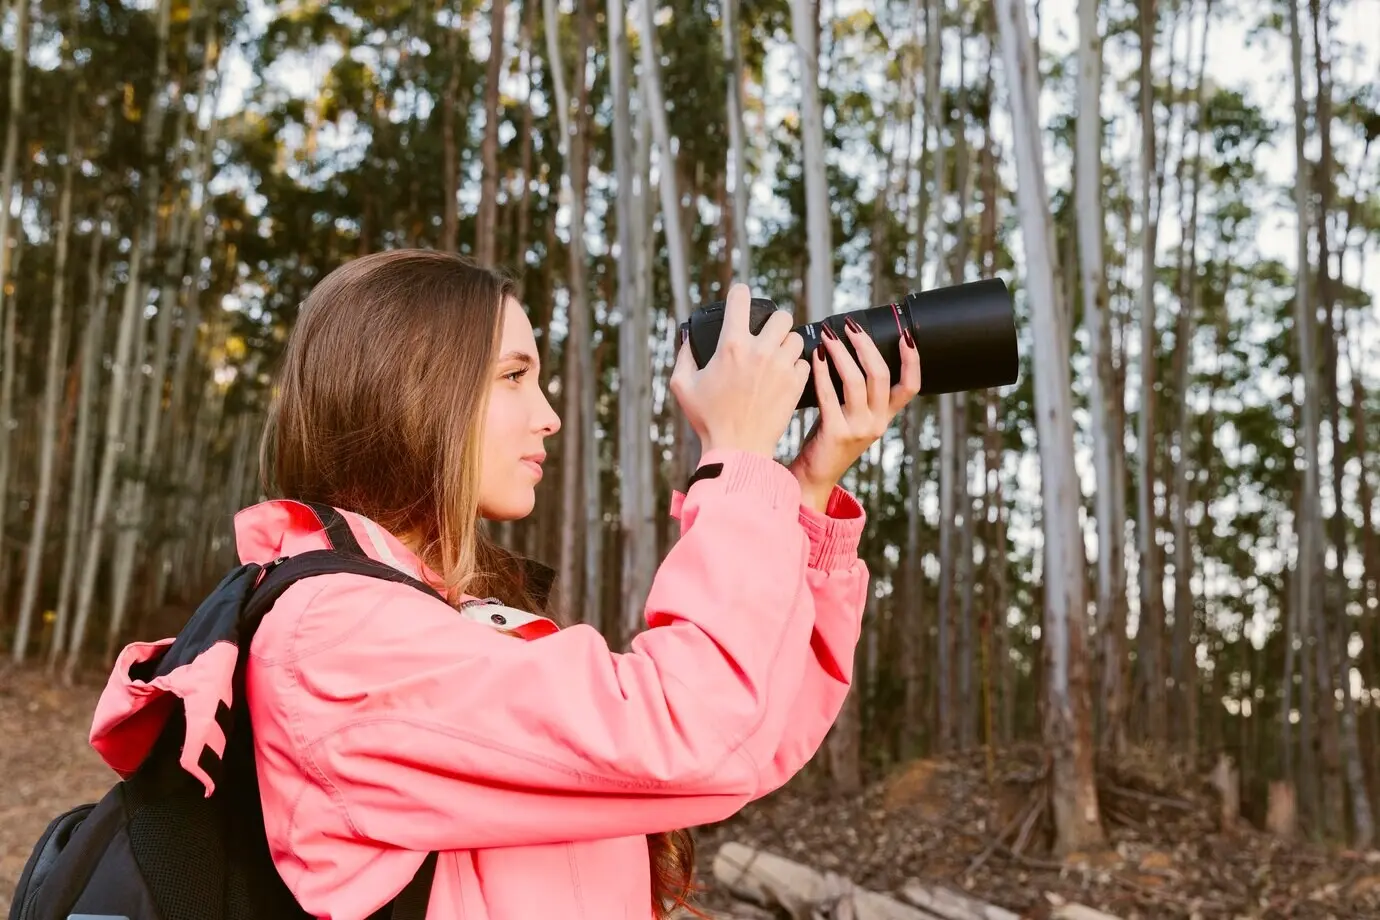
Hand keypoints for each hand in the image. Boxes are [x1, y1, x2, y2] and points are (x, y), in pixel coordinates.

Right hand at [670, 282, 810, 457]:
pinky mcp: (795, 384)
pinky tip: (784, 376)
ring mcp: (781, 367)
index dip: (740, 294)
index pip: (741, 298)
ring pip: (795, 337)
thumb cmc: (707, 419)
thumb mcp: (683, 385)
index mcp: (731, 345)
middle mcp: (760, 351)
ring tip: (776, 357)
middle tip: (766, 335)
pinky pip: (803, 362)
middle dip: (772, 323)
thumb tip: (687, 335)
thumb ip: (683, 355)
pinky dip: (795, 366)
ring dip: (786, 344)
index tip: (741, 299)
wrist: (737, 449)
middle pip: (780, 315)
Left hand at [789, 318, 921, 511]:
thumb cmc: (829, 438)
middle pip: (881, 375)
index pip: (911, 386)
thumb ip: (858, 392)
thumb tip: (849, 349)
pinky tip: (815, 358)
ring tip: (829, 336)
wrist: (815, 475)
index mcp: (885, 416)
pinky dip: (822, 372)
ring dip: (842, 353)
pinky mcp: (836, 433)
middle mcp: (877, 422)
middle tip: (850, 326)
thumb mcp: (853, 415)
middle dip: (865, 345)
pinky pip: (829, 395)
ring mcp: (859, 429)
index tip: (906, 335)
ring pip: (856, 381)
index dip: (913, 360)